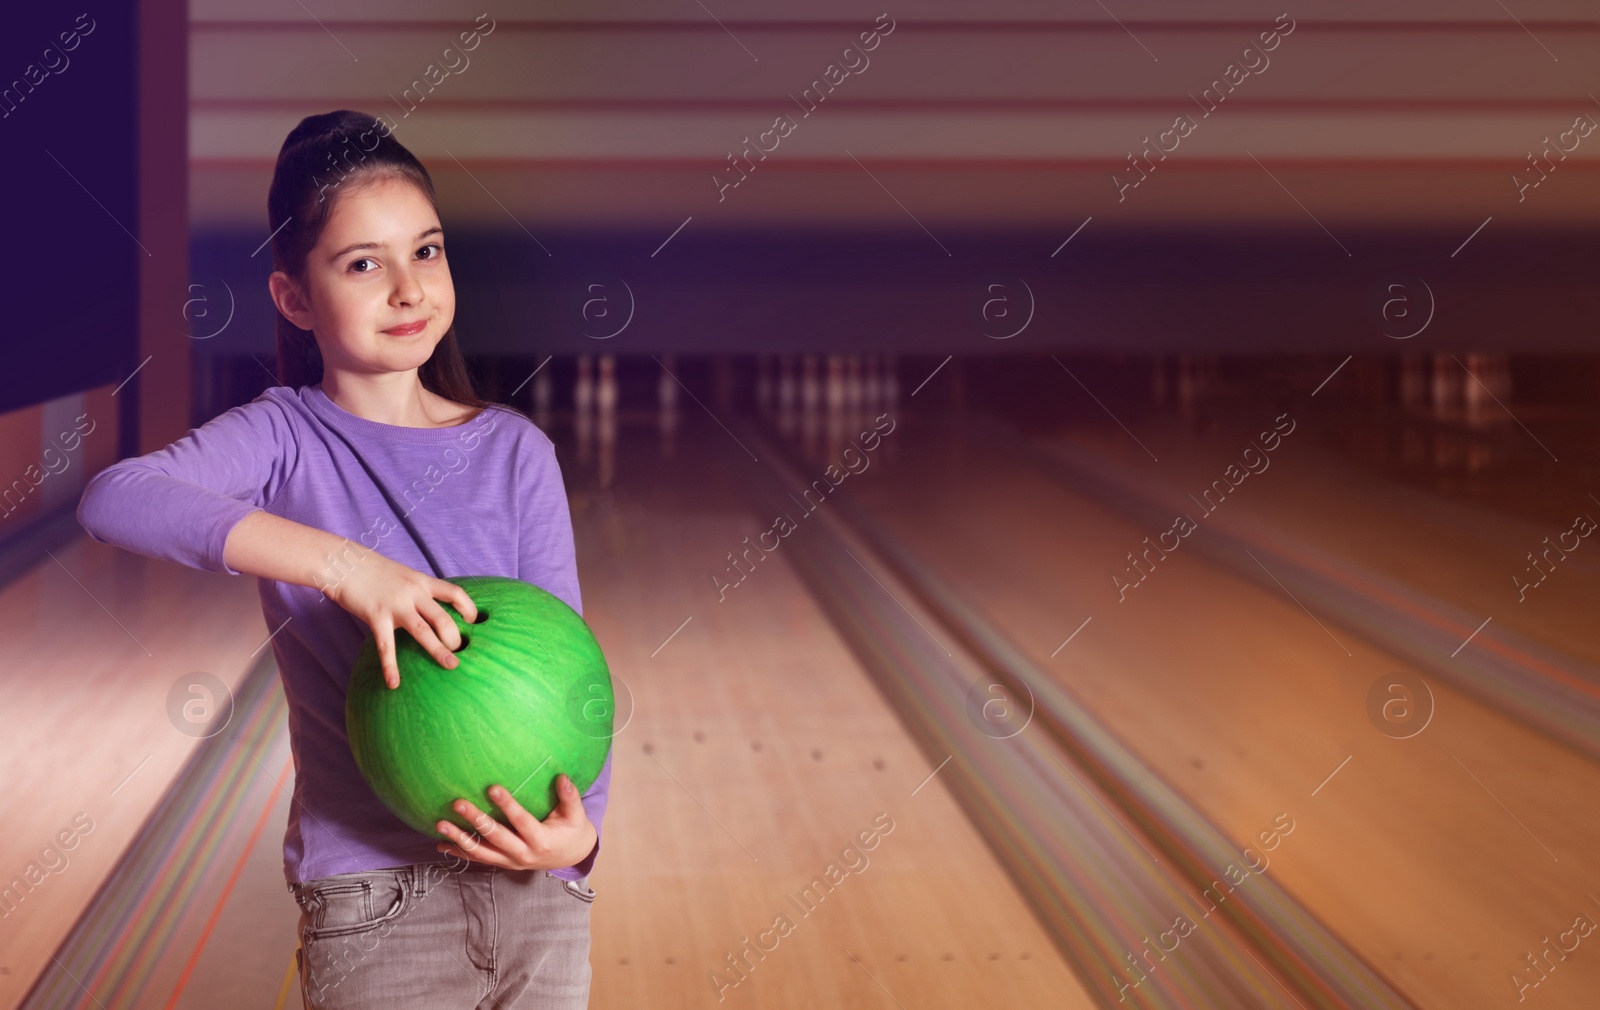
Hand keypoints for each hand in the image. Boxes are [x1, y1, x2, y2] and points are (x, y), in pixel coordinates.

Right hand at [322, 543, 477, 688]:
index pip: (455, 593)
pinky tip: (393, 683)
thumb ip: (418, 591)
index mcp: (422, 582)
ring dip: (438, 650)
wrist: (346, 562)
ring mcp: (396, 604)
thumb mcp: (404, 576)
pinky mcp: (376, 615)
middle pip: (443, 617)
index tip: (473, 623)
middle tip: (461, 653)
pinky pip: (386, 645)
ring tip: (452, 666)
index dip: (468, 609)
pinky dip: (390, 666)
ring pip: (422, 631)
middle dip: (455, 638)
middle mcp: (414, 593)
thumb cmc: (375, 572)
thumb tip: (429, 608)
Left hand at [435, 774, 597, 871]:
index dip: (507, 806)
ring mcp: (511, 862)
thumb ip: (570, 797)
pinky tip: (441, 844)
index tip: (492, 788)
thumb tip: (562, 776)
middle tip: (458, 804)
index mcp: (542, 841)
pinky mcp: (503, 863)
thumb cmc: (572, 830)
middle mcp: (524, 855)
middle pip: (496, 838)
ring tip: (440, 824)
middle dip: (476, 821)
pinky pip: (478, 859)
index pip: (521, 821)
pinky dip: (459, 852)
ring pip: (481, 853)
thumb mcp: (576, 815)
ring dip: (459, 839)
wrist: (570, 857)